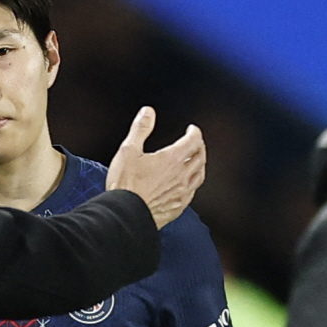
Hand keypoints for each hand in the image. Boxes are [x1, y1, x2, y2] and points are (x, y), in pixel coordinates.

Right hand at [105, 106, 205, 228]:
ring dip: (200, 166)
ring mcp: (182, 192)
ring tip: (197, 162)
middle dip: (200, 146)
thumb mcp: (128, 151)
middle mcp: (182, 175)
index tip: (192, 129)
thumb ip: (140, 129)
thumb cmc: (125, 184)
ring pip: (200, 175)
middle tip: (196, 143)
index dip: (194, 132)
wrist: (125, 214)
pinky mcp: (177, 207)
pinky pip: (192, 193)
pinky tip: (188, 186)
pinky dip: (193, 185)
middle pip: (200, 157)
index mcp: (172, 159)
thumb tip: (148, 112)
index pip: (193, 140)